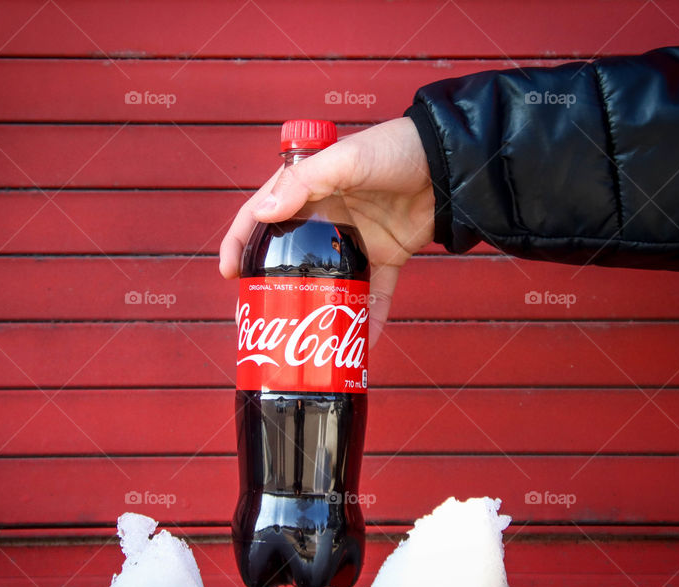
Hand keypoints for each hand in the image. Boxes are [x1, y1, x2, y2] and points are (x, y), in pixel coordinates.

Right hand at [219, 117, 434, 345]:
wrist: (450, 164)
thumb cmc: (395, 149)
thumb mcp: (345, 159)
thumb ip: (305, 182)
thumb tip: (263, 213)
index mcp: (308, 189)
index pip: (262, 215)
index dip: (240, 241)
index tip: (228, 272)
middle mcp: (326, 218)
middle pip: (288, 256)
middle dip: (270, 287)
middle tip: (256, 316)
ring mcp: (356, 241)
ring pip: (327, 282)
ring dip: (315, 310)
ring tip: (299, 339)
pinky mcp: (386, 258)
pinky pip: (374, 295)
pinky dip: (369, 319)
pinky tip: (361, 344)